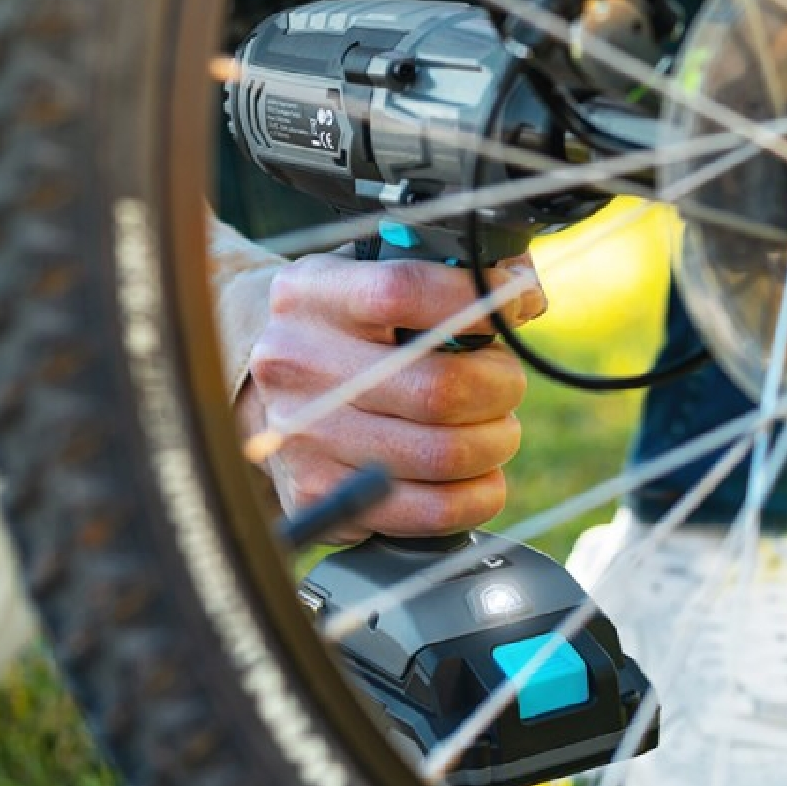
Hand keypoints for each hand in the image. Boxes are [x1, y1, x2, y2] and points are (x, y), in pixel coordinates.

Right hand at [237, 252, 545, 538]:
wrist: (264, 396)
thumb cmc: (344, 332)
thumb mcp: (365, 279)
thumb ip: (440, 274)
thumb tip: (522, 293)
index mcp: (311, 295)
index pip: (406, 290)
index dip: (478, 300)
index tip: (517, 301)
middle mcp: (297, 363)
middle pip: (439, 387)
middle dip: (502, 386)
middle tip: (507, 383)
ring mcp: (303, 436)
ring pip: (445, 454)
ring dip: (495, 441)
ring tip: (494, 427)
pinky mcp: (319, 495)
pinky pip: (433, 511)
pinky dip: (479, 494)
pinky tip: (479, 474)